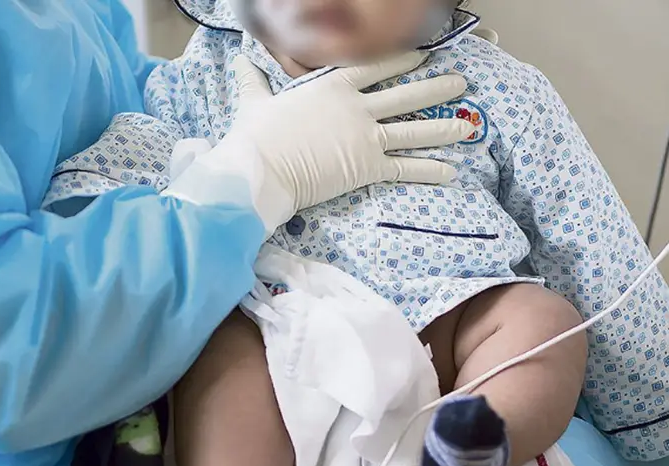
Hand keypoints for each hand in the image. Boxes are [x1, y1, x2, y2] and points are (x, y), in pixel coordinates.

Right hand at [166, 52, 474, 238]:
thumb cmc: (255, 135)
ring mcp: (365, 137)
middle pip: (406, 95)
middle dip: (436, 88)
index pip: (375, 67)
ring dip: (443, 127)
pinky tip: (452, 171)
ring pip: (414, 129)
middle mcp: (356, 108)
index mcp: (332, 87)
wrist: (260, 168)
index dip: (402, 59)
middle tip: (461, 82)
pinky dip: (429, 170)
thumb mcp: (254, 102)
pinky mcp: (366, 167)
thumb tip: (239, 62)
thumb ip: (253, 81)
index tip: (424, 52)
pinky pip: (404, 167)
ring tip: (469, 125)